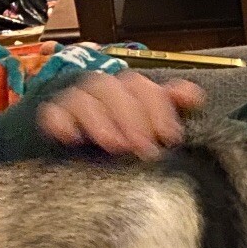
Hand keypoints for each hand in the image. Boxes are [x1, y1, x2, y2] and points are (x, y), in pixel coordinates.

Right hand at [37, 70, 204, 158]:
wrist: (83, 161)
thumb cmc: (126, 139)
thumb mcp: (152, 125)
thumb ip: (170, 108)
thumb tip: (194, 95)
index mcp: (128, 90)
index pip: (140, 86)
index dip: (158, 107)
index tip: (171, 137)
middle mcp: (101, 91)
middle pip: (111, 88)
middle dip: (131, 117)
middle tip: (145, 148)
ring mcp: (74, 103)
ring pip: (83, 99)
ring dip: (100, 120)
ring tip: (115, 146)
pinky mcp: (53, 119)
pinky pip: (52, 114)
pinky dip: (60, 123)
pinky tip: (71, 137)